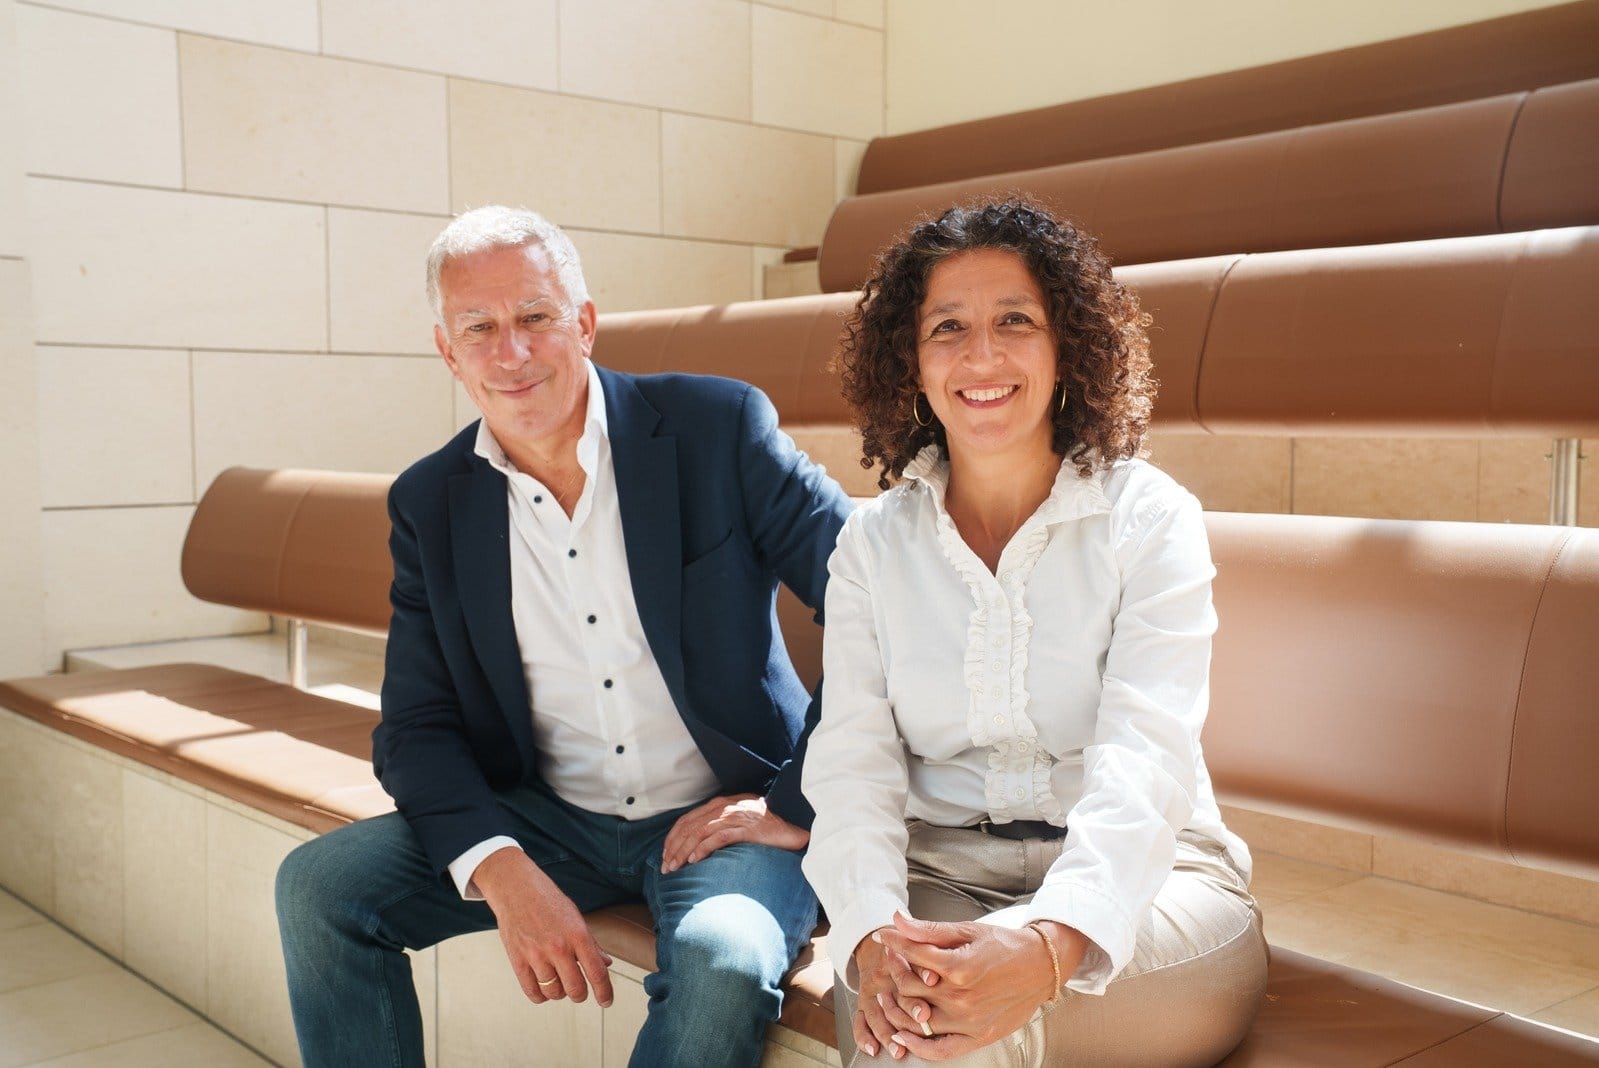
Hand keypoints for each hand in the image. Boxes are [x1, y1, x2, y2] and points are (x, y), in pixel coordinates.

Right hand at [472, 846, 613, 1007]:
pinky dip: (541, 996)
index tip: (607, 1002)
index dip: (605, 993)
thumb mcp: (576, 917)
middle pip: (575, 989)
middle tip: (579, 990)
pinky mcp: (518, 960)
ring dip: (560, 993)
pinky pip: (533, 992)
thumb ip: (591, 943)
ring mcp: (536, 955)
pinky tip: (544, 988)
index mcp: (577, 935)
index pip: (597, 973)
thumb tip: (606, 964)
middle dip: (580, 995)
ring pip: (554, 993)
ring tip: (559, 982)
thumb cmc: (548, 900)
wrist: (516, 888)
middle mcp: (558, 947)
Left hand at [659, 793, 808, 872]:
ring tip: (675, 867)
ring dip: (683, 851)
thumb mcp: (736, 821)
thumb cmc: (763, 828)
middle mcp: (724, 807)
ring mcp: (735, 817)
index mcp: (720, 803)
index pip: (687, 819)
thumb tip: (695, 844)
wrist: (790, 829)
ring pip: (699, 832)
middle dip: (674, 848)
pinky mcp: (745, 829)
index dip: (673, 837)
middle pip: (689, 826)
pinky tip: (694, 861)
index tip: (665, 854)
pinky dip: (703, 849)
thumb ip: (718, 825)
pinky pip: (718, 838)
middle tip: (666, 867)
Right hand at [852, 927, 931, 1059]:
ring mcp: (871, 992)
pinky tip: (872, 1048)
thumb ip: (925, 960)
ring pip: (876, 1014)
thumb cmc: (903, 947)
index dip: (922, 973)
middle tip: (922, 1017)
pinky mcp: (863, 1003)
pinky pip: (859, 1021)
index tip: (933, 980)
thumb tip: (934, 977)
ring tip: (898, 1048)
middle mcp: (881, 978)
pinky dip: (863, 1036)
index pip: (909, 966)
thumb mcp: (915, 944)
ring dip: (886, 1032)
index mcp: (895, 959)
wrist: (875, 943)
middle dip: (910, 1007)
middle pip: (894, 995)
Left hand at [875, 912, 1085, 1060]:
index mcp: (958, 966)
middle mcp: (962, 997)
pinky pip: (940, 1050)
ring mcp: (969, 1021)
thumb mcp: (968, 930)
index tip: (884, 937)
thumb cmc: (1005, 945)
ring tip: (886, 997)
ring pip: (918, 1020)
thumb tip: (897, 920)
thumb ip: (930, 930)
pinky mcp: (979, 1036)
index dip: (893, 943)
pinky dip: (918, 1046)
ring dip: (896, 1009)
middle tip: (890, 962)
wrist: (1041, 965)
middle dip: (893, 971)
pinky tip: (902, 1036)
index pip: (911, 955)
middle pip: (910, 988)